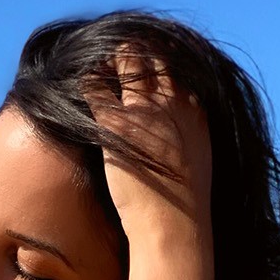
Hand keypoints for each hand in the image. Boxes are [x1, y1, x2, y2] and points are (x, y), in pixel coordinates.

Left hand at [81, 44, 211, 239]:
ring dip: (110, 58)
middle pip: (153, 55)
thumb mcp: (198, 162)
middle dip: (134, 52)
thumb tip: (177, 141)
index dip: (161, 58)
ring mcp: (144, 110)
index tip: (148, 62)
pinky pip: (95, 86)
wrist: (175, 226)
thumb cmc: (183, 207)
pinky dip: (87, 79)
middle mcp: (172, 102)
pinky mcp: (116, 124)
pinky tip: (81, 84)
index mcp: (195, 110)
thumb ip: (189, 139)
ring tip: (98, 64)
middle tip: (118, 59)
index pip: (178, 64)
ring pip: (126, 60)